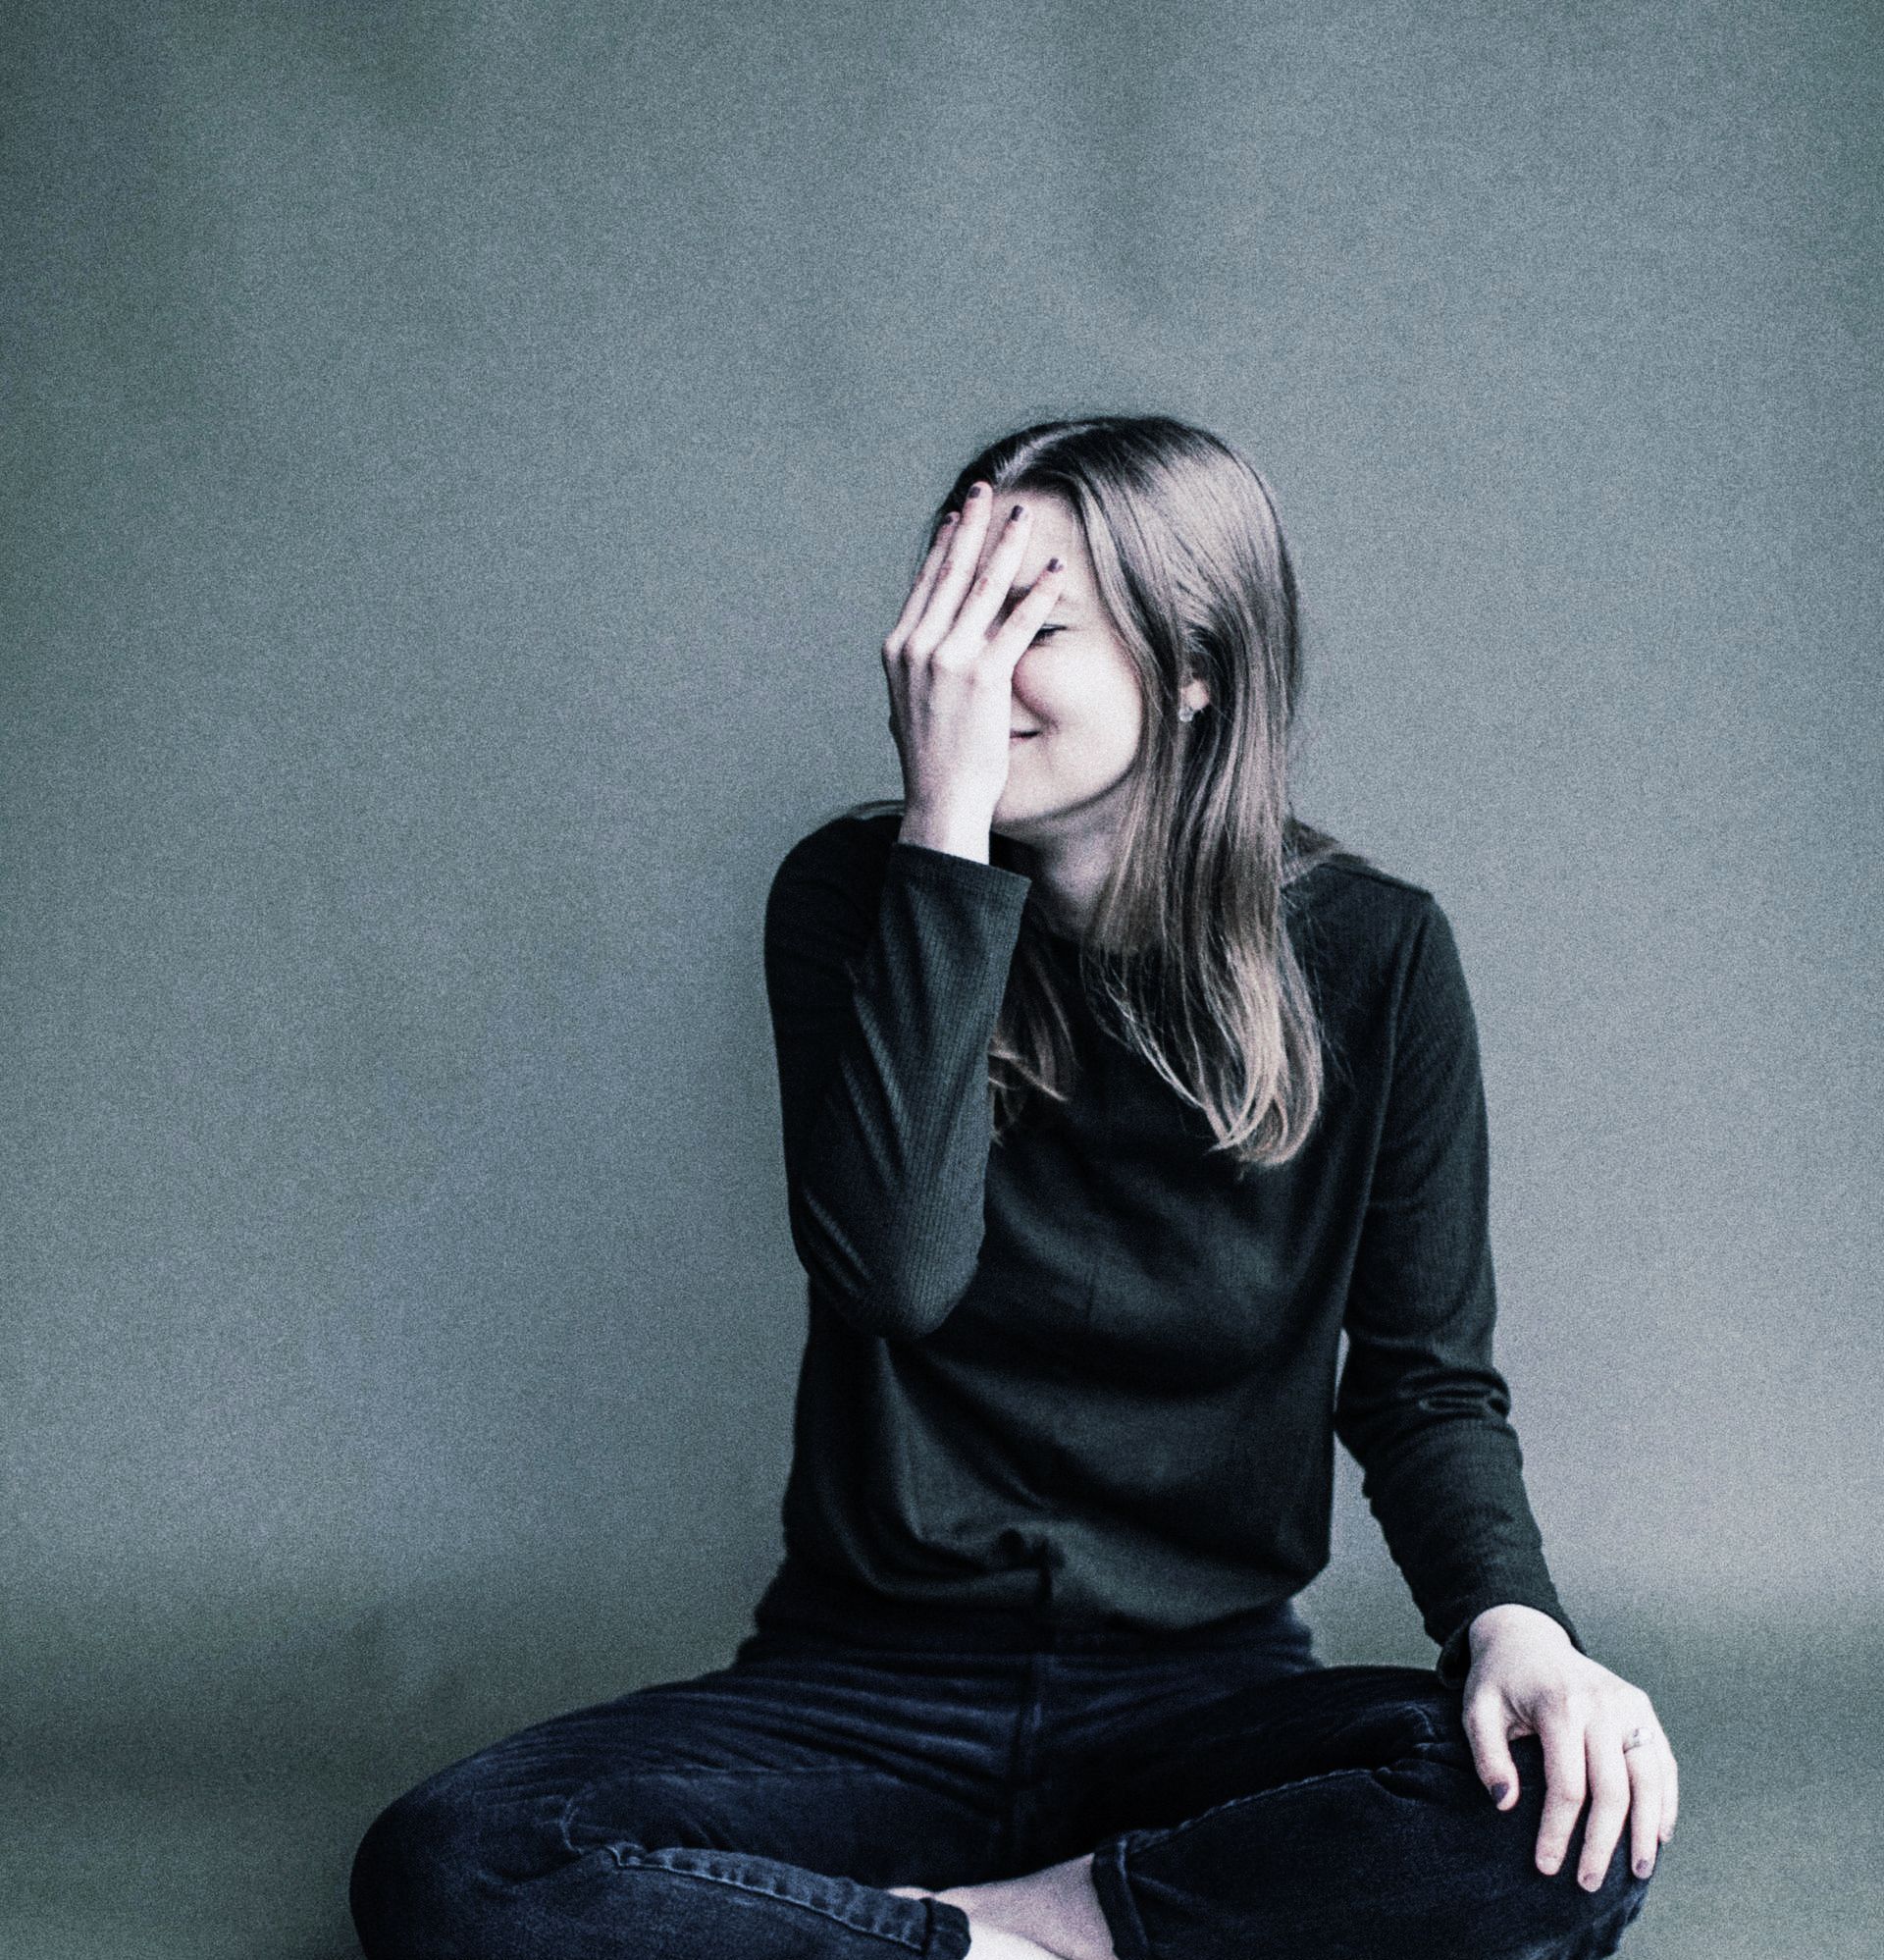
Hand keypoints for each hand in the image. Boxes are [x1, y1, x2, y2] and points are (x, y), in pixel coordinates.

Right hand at [880, 482, 1063, 854]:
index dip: (944, 545)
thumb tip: (933, 646)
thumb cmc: (933, 758)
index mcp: (899, 648)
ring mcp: (949, 660)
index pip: (925, 583)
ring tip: (1024, 517)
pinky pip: (1017, 624)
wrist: (940, 798)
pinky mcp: (983, 678)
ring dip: (1006, 546)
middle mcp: (919, 646)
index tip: (958, 516)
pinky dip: (1038, 594)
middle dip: (971, 526)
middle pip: (951, 572)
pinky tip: (1054, 570)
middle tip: (985, 490)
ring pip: (983, 588)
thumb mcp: (912, 702)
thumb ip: (922, 666)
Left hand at [1460, 1603, 1678, 1889]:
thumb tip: (1505, 1805)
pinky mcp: (1642, 1707)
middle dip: (1602, 1843)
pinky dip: (1665, 1800)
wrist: (1527, 1637)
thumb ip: (1487, 1756)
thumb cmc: (1500, 1681)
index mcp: (1558, 1705)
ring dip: (1647, 1830)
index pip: (1566, 1786)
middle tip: (1589, 1883)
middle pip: (1613, 1789)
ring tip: (1638, 1870)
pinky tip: (1658, 1833)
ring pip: (1649, 1778)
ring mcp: (1628, 1704)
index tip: (1547, 1867)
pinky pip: (1662, 1761)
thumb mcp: (1477, 1710)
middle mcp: (1601, 1703)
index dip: (1559, 1833)